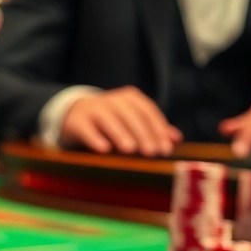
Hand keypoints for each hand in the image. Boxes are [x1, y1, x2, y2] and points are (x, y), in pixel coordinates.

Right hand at [59, 87, 181, 155]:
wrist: (74, 114)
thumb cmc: (111, 121)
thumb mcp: (132, 121)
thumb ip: (153, 128)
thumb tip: (176, 139)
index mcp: (130, 98)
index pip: (147, 111)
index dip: (157, 129)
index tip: (165, 148)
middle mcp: (112, 101)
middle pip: (130, 115)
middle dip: (142, 133)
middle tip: (151, 152)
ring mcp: (93, 109)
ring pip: (108, 120)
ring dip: (120, 134)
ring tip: (130, 150)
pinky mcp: (76, 121)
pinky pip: (86, 129)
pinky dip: (95, 138)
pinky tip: (104, 150)